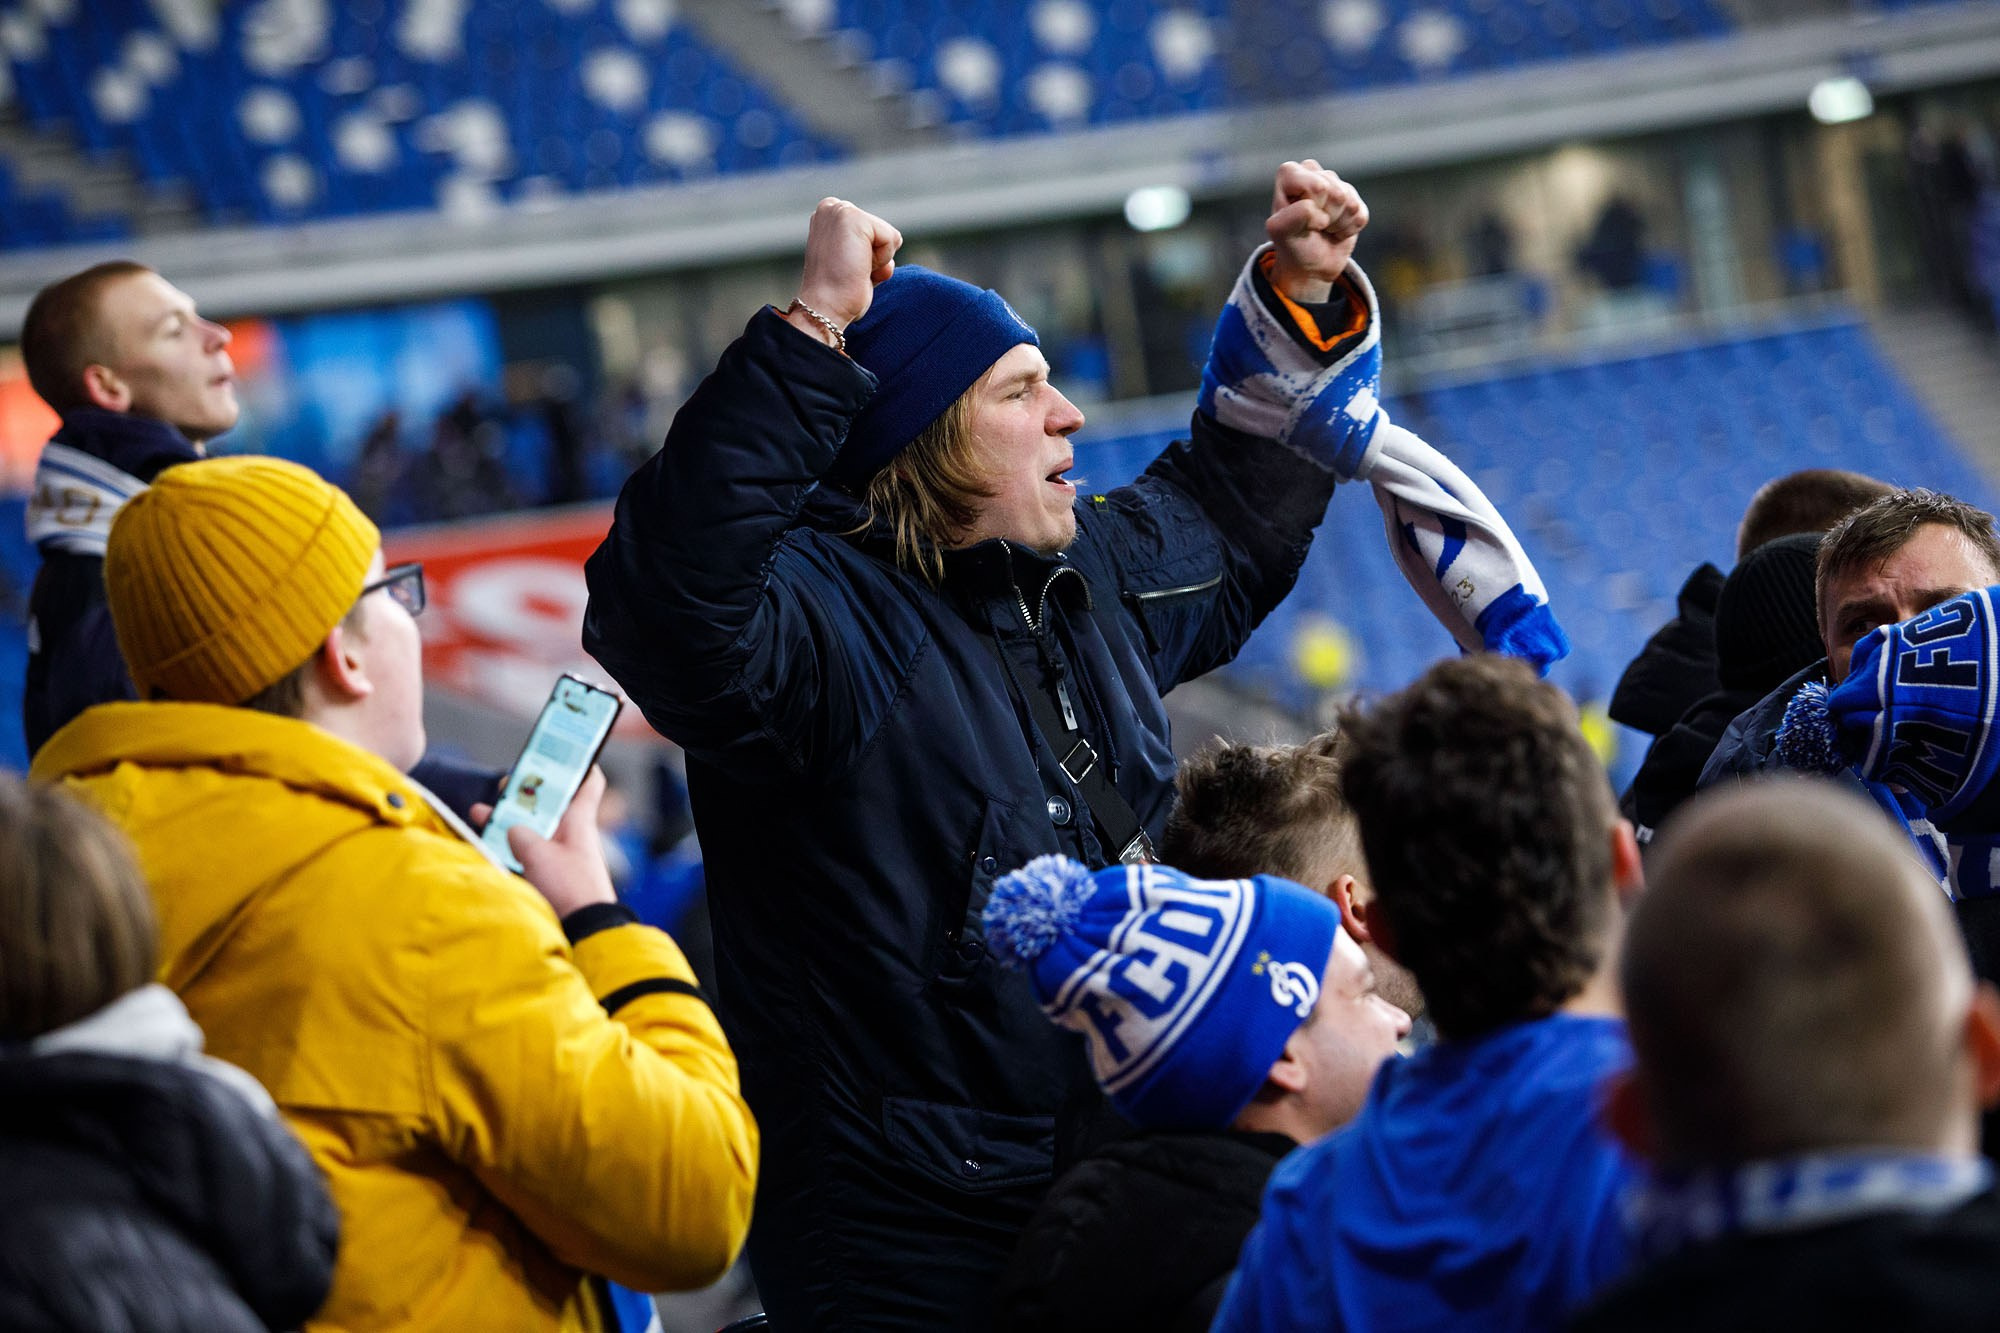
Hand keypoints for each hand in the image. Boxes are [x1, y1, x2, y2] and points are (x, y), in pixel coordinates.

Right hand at [492, 767, 617, 916]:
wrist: (583, 929)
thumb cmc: (569, 887)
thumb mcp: (537, 854)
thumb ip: (519, 834)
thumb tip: (511, 830)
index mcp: (578, 820)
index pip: (588, 783)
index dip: (579, 765)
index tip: (563, 753)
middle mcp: (572, 834)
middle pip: (549, 805)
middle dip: (524, 794)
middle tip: (503, 787)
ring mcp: (562, 855)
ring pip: (535, 828)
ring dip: (510, 821)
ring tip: (479, 813)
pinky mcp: (552, 875)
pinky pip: (529, 852)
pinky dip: (509, 846)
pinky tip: (486, 844)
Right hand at [789, 197, 902, 343]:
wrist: (825, 307)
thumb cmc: (838, 292)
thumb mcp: (852, 261)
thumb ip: (868, 247)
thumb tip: (893, 248)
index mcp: (828, 215)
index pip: (873, 231)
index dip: (868, 255)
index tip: (846, 267)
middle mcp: (832, 207)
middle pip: (881, 231)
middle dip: (874, 256)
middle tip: (851, 271)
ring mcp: (841, 210)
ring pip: (888, 235)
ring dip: (879, 260)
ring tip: (855, 270)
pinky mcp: (854, 218)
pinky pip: (892, 238)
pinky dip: (882, 260)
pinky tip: (860, 268)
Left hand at [1265, 160, 1368, 302]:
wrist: (1309, 263)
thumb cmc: (1292, 244)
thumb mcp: (1281, 232)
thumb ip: (1294, 216)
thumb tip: (1320, 211)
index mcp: (1290, 173)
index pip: (1318, 186)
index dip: (1312, 207)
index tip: (1299, 217)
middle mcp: (1313, 172)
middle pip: (1336, 193)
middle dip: (1326, 216)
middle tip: (1312, 225)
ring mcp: (1335, 183)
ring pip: (1350, 203)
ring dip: (1337, 224)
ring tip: (1322, 227)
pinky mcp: (1353, 198)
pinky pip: (1360, 215)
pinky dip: (1348, 229)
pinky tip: (1335, 229)